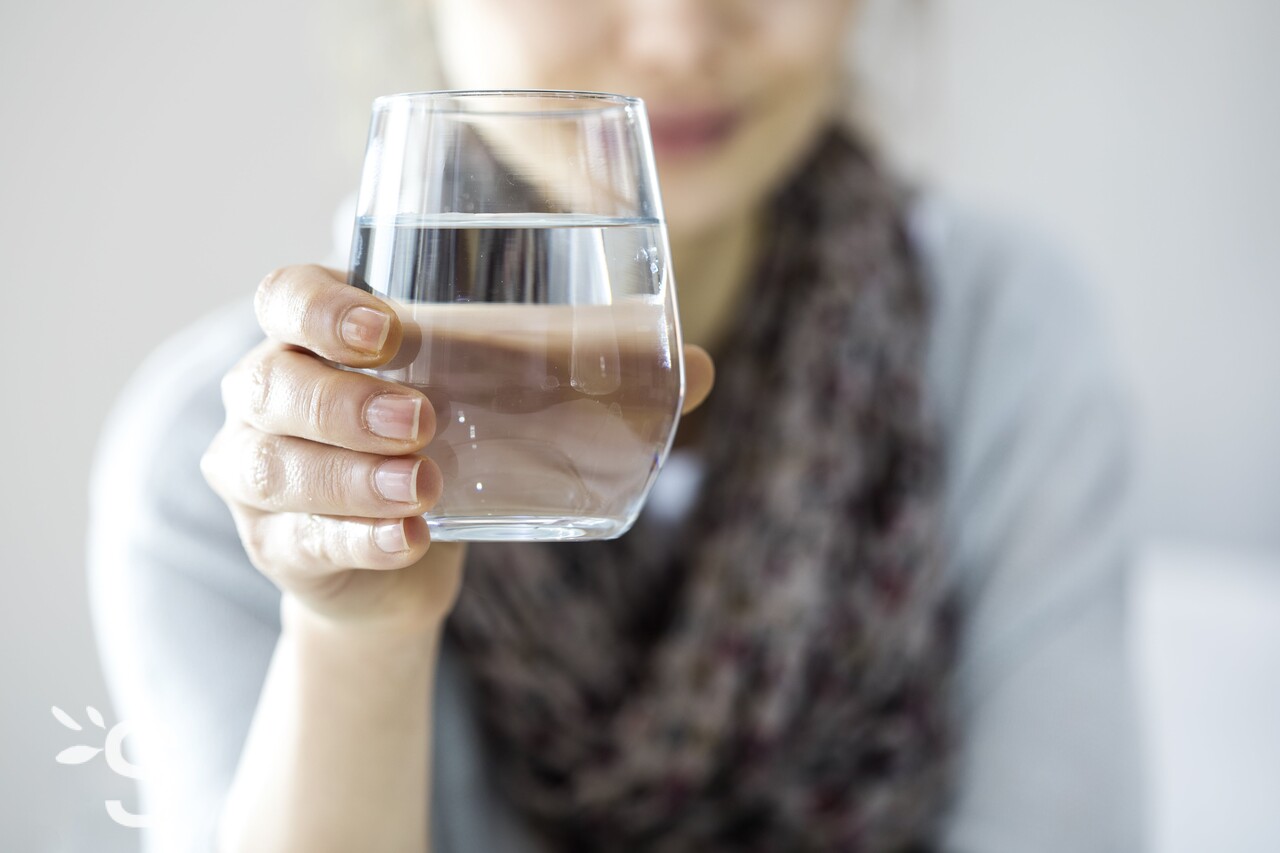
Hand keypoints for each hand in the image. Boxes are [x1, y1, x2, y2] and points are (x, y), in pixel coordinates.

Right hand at [202, 265, 460, 632]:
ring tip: (422, 486)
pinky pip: (306, 541)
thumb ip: (492, 356)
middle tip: (420, 420)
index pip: (283, 297)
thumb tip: (614, 333)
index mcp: (301, 337)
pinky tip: (408, 536)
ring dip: (351, 477)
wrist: (393, 560)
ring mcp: (253, 476)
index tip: (387, 332)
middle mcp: (261, 398)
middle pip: (270, 385)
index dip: (321, 310)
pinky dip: (361, 539)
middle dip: (344, 403)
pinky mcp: (275, 546)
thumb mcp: (453, 390)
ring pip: (274, 468)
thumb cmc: (426, 445)